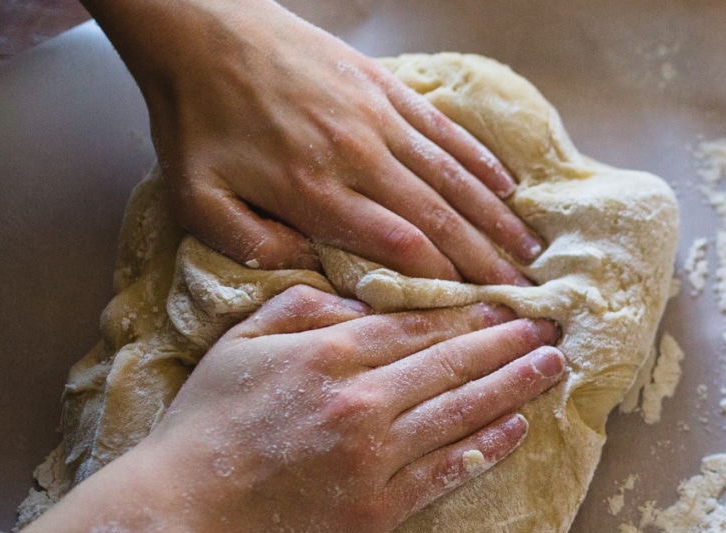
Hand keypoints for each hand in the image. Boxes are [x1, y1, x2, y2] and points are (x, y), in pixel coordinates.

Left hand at [90, 0, 542, 281]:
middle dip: (485, 259)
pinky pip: (445, 131)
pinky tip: (508, 186)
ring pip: (452, 176)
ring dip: (495, 216)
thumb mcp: (198, 199)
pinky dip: (480, 162)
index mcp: (314, 191)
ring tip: (529, 249)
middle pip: (438, 217)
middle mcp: (357, 156)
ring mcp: (378, 119)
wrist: (200, 31)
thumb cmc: (196, 123)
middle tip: (522, 292)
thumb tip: (311, 269)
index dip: (443, 280)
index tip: (475, 308)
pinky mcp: (385, 89)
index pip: (399, 245)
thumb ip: (250, 246)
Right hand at [141, 285, 565, 532]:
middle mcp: (363, 401)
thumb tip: (360, 303)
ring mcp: (376, 458)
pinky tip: (519, 426)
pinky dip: (487, 447)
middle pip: (452, 363)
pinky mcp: (379, 508)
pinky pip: (447, 471)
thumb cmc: (207, 420)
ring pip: (461, 412)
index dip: (470, 314)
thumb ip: (302, 308)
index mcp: (331, 354)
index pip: (418, 326)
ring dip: (514, 386)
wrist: (184, 508)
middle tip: (553, 327)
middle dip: (508, 343)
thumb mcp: (242, 340)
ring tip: (553, 367)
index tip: (508, 305)